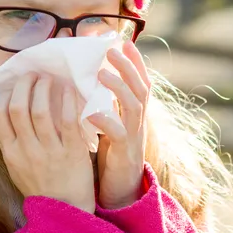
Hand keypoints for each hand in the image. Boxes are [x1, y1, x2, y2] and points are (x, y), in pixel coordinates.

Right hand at [0, 73, 95, 212]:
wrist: (66, 212)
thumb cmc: (43, 188)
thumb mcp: (17, 169)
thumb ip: (13, 144)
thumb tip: (9, 113)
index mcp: (11, 154)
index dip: (4, 95)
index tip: (13, 86)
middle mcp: (27, 151)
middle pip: (18, 107)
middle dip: (24, 85)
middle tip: (32, 75)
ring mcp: (49, 151)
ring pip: (41, 110)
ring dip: (44, 88)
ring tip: (49, 78)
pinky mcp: (72, 152)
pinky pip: (68, 120)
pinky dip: (67, 100)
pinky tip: (69, 89)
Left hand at [88, 41, 150, 209]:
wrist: (123, 192)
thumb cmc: (113, 156)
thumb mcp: (112, 125)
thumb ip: (106, 104)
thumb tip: (91, 80)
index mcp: (135, 114)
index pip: (140, 81)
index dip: (134, 61)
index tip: (123, 40)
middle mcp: (139, 122)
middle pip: (141, 88)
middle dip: (128, 66)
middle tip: (112, 49)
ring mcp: (135, 137)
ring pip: (134, 106)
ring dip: (119, 87)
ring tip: (102, 74)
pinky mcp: (125, 153)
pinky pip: (118, 135)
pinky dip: (105, 121)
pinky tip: (91, 113)